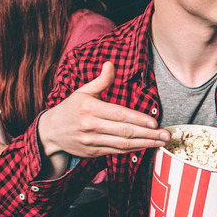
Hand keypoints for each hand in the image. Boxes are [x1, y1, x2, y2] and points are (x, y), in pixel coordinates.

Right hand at [37, 62, 168, 174]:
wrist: (50, 132)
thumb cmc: (70, 109)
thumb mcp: (83, 91)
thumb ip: (101, 80)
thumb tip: (111, 64)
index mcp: (89, 108)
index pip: (119, 114)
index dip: (138, 119)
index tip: (154, 122)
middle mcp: (91, 126)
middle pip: (124, 131)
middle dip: (148, 134)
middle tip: (166, 134)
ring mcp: (92, 141)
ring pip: (123, 144)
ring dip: (145, 144)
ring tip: (161, 141)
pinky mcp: (93, 152)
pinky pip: (117, 151)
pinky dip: (134, 149)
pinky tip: (147, 146)